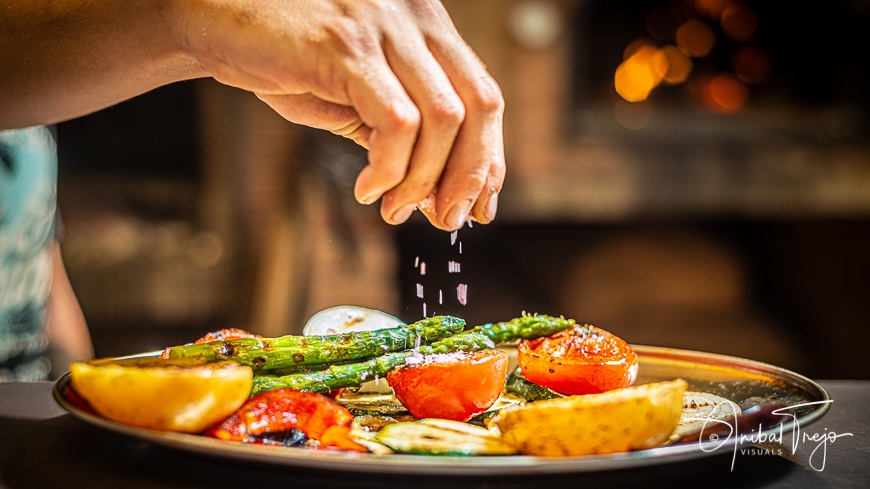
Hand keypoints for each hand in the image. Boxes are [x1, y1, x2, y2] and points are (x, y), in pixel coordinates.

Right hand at [175, 0, 504, 230]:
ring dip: (422, 180)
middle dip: (468, 175)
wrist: (217, 22)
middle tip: (446, 219)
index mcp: (428, 26)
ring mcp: (384, 27)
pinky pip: (396, 123)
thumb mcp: (358, 97)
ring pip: (442, 119)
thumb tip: (438, 196)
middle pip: (477, 106)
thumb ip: (401, 133)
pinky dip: (389, 168)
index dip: (488, 156)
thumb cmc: (287, 60)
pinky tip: (367, 189)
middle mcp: (416, 17)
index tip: (479, 205)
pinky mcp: (347, 46)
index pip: (483, 96)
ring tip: (393, 210)